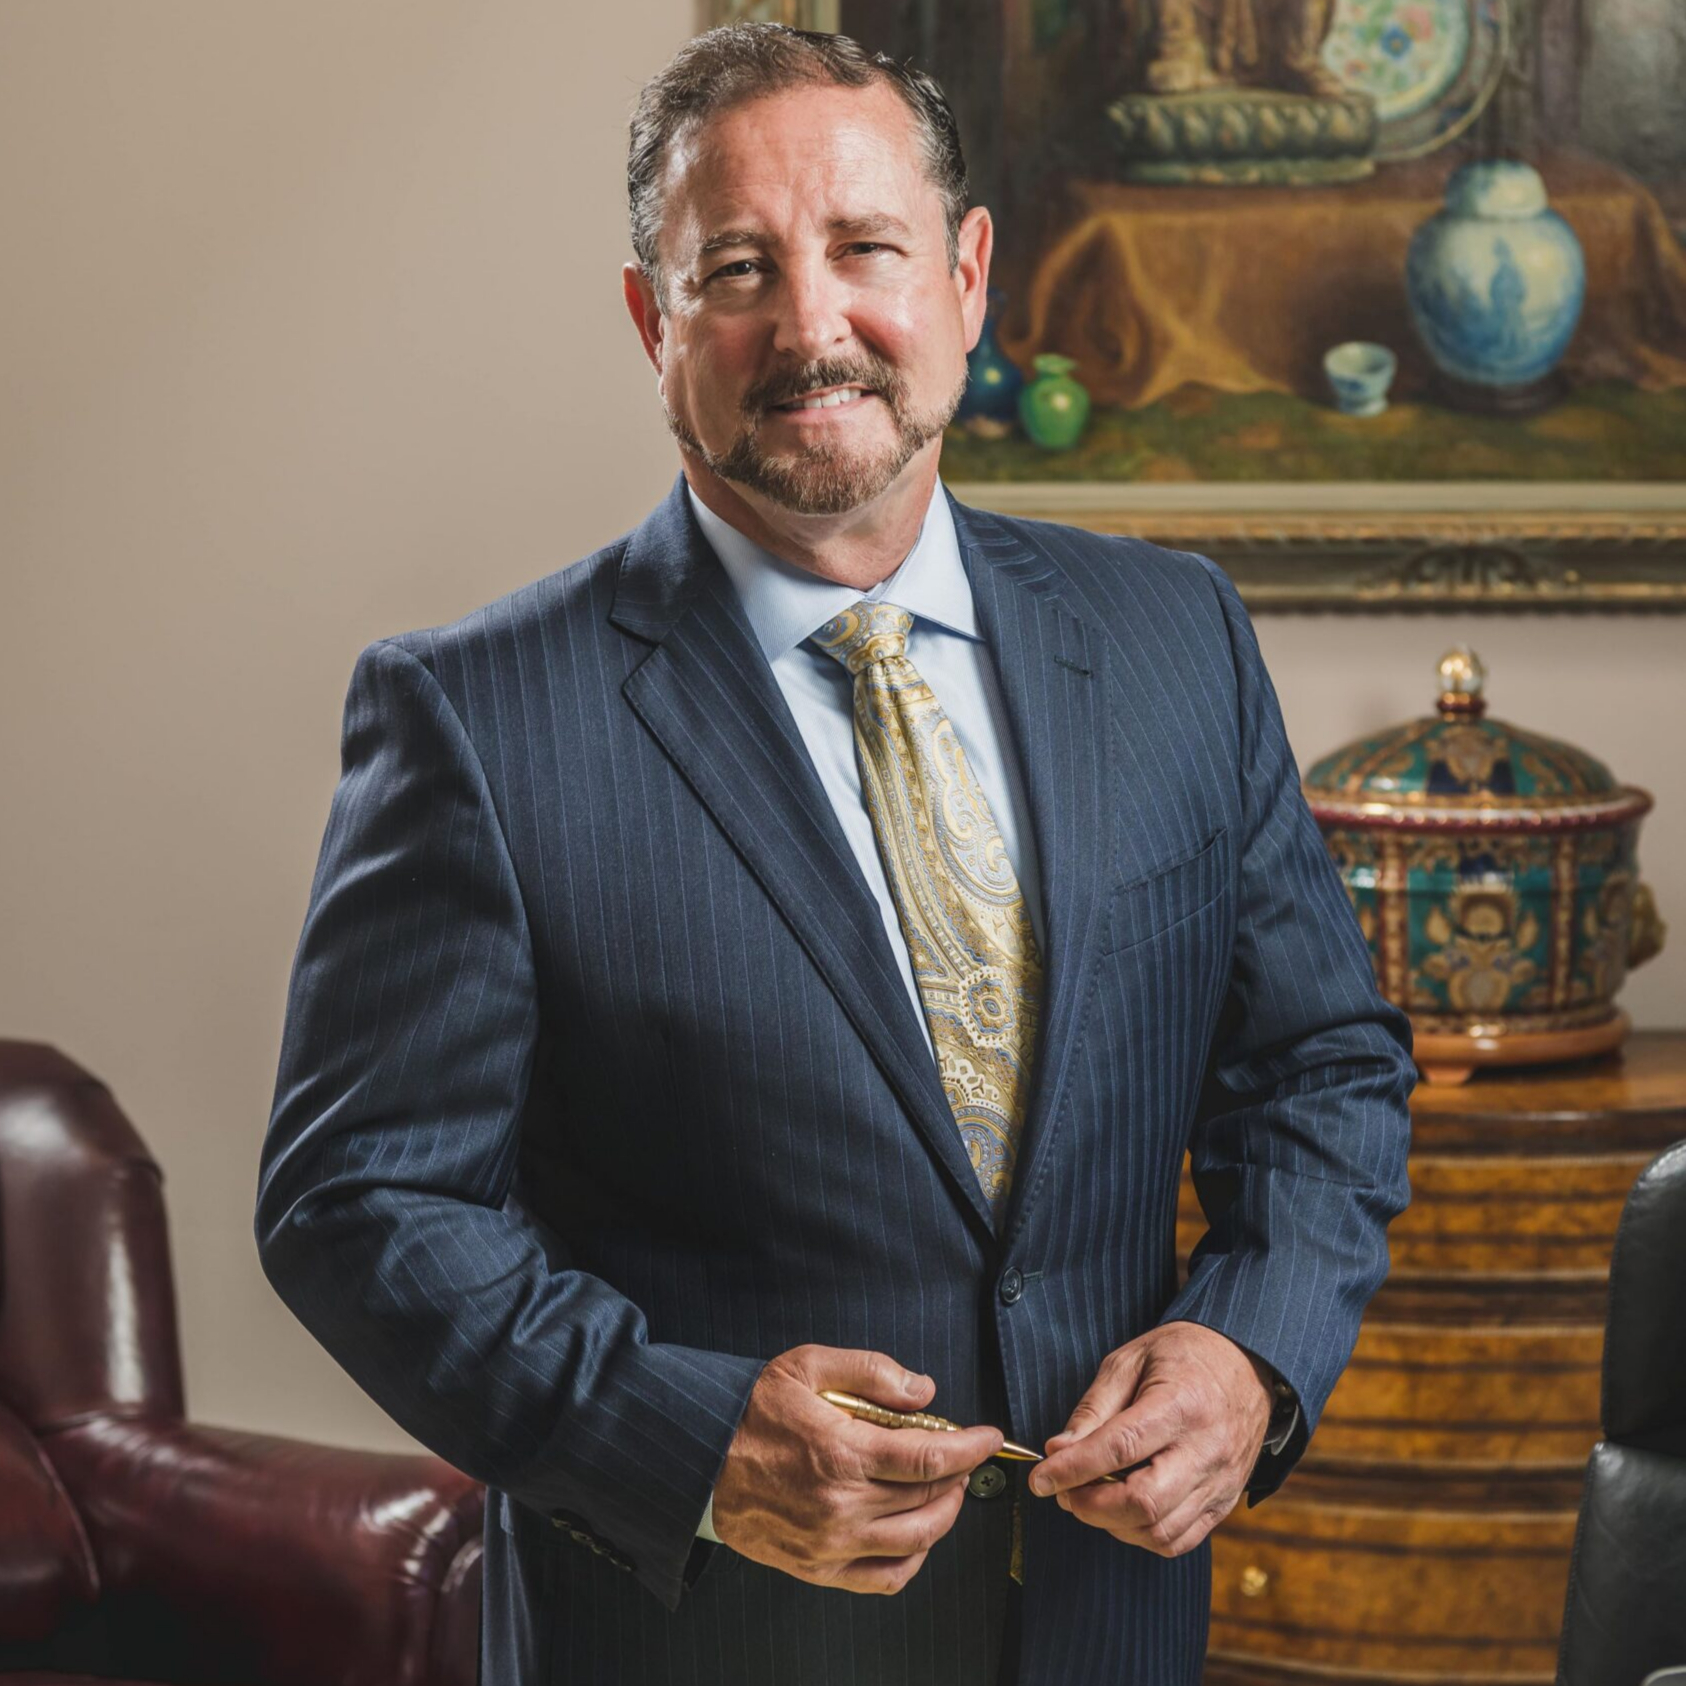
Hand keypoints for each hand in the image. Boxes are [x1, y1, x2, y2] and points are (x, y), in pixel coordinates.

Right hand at [712, 1344, 1003, 1595]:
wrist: (698, 1459)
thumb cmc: (751, 1410)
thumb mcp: (806, 1366)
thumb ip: (870, 1371)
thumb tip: (923, 1391)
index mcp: (841, 1452)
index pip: (929, 1457)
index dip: (970, 1448)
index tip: (989, 1437)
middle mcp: (841, 1505)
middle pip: (927, 1497)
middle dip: (958, 1475)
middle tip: (963, 1456)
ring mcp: (830, 1543)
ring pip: (915, 1541)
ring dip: (944, 1514)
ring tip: (948, 1490)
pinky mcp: (818, 1568)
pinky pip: (885, 1578)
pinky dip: (914, 1560)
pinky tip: (919, 1535)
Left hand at [1027, 1321, 1272, 1558]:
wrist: (1245, 1362)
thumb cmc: (1183, 1355)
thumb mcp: (1130, 1360)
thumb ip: (1094, 1408)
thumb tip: (1059, 1451)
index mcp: (1181, 1404)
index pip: (1119, 1449)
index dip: (1073, 1469)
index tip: (1041, 1479)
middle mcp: (1206, 1449)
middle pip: (1144, 1502)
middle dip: (1091, 1506)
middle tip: (1064, 1492)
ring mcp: (1220, 1481)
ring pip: (1159, 1531)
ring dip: (1112, 1524)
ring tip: (1090, 1498)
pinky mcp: (1225, 1502)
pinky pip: (1179, 1540)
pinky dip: (1141, 1535)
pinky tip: (1122, 1511)